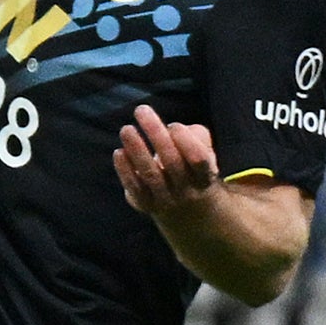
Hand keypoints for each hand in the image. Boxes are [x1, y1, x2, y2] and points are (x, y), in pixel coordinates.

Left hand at [111, 103, 222, 217]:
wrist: (191, 214)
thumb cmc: (196, 172)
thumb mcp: (206, 156)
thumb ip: (198, 138)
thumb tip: (178, 129)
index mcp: (206, 177)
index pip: (198, 160)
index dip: (186, 141)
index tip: (173, 125)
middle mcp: (187, 190)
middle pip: (172, 162)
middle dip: (156, 134)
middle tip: (141, 110)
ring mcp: (165, 199)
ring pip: (151, 175)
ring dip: (137, 149)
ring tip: (127, 129)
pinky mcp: (146, 204)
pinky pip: (134, 187)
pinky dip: (125, 170)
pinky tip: (119, 151)